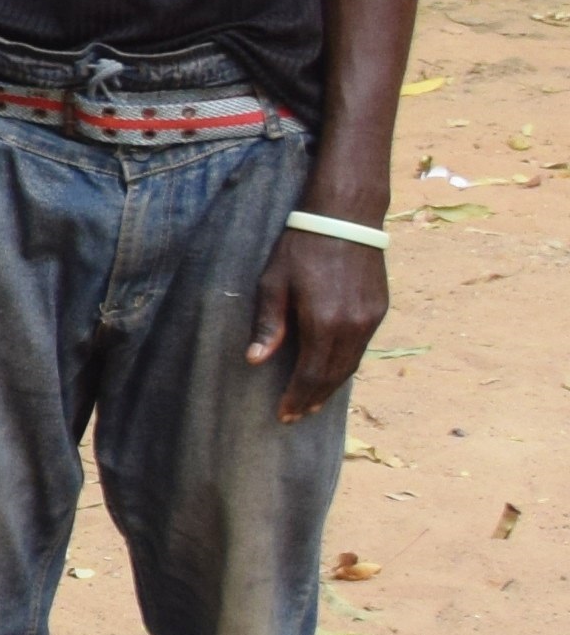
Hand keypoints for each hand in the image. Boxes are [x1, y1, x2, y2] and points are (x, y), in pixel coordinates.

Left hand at [247, 219, 389, 421]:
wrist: (346, 218)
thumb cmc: (301, 247)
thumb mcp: (274, 283)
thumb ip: (269, 324)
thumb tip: (255, 360)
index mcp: (324, 323)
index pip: (310, 374)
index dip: (297, 397)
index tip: (284, 414)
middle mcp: (353, 327)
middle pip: (333, 375)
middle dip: (313, 398)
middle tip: (296, 416)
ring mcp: (370, 320)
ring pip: (351, 365)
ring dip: (331, 386)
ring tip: (313, 402)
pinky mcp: (379, 310)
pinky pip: (361, 348)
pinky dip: (345, 365)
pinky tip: (331, 371)